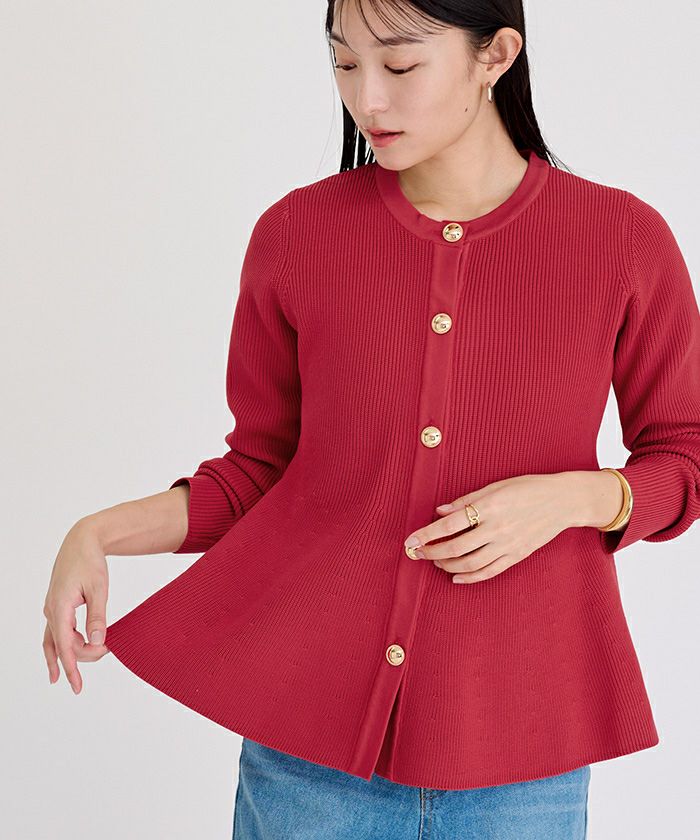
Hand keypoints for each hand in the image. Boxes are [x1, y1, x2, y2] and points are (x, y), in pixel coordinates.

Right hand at [42, 520, 110, 693]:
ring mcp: (52, 608)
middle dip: (82, 656)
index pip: (63, 644)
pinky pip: (56, 632)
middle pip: (62, 645)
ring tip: (74, 676)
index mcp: (60, 606)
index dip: (71, 666)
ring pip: (54, 641)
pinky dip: (63, 645)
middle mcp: (52, 610)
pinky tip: (65, 657)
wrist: (81, 541)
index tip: (76, 685)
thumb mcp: (99, 588)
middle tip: (107, 651)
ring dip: (68, 655)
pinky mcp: (57, 606)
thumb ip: (98, 615)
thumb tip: (98, 640)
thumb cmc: (90, 561)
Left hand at [404, 473, 575, 583]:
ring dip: (447, 565)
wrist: (563, 501)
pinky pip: (489, 572)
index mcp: (490, 507)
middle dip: (432, 552)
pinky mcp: (516, 556)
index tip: (410, 540)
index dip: (427, 534)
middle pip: (456, 548)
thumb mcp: (496, 486)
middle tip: (417, 552)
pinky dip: (470, 578)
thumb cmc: (527, 488)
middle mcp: (497, 528)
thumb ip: (467, 501)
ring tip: (435, 562)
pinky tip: (455, 577)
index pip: (450, 524)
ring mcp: (508, 545)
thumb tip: (440, 512)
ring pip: (470, 563)